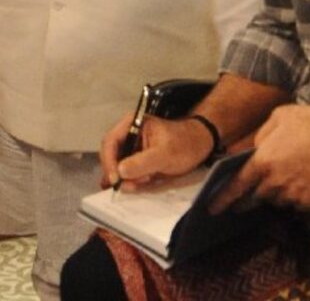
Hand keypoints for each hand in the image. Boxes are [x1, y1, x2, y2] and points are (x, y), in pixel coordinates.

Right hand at [100, 113, 215, 189]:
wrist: (201, 144)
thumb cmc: (184, 143)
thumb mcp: (164, 154)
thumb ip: (141, 163)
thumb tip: (120, 172)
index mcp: (132, 124)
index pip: (110, 142)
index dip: (109, 162)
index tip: (115, 180)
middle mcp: (129, 135)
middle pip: (111, 156)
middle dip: (120, 173)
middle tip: (133, 185)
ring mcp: (133, 148)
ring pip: (119, 168)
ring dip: (129, 178)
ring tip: (147, 180)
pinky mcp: (138, 160)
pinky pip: (128, 173)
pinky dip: (133, 181)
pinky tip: (145, 182)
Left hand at [210, 104, 309, 213]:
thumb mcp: (281, 116)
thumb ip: (259, 135)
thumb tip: (248, 149)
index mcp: (263, 161)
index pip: (237, 186)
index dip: (223, 198)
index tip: (213, 207)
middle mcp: (275, 183)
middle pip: (257, 196)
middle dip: (255, 191)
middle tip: (263, 180)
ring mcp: (293, 195)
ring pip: (277, 200)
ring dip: (278, 191)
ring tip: (292, 171)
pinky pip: (296, 203)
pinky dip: (296, 194)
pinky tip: (306, 177)